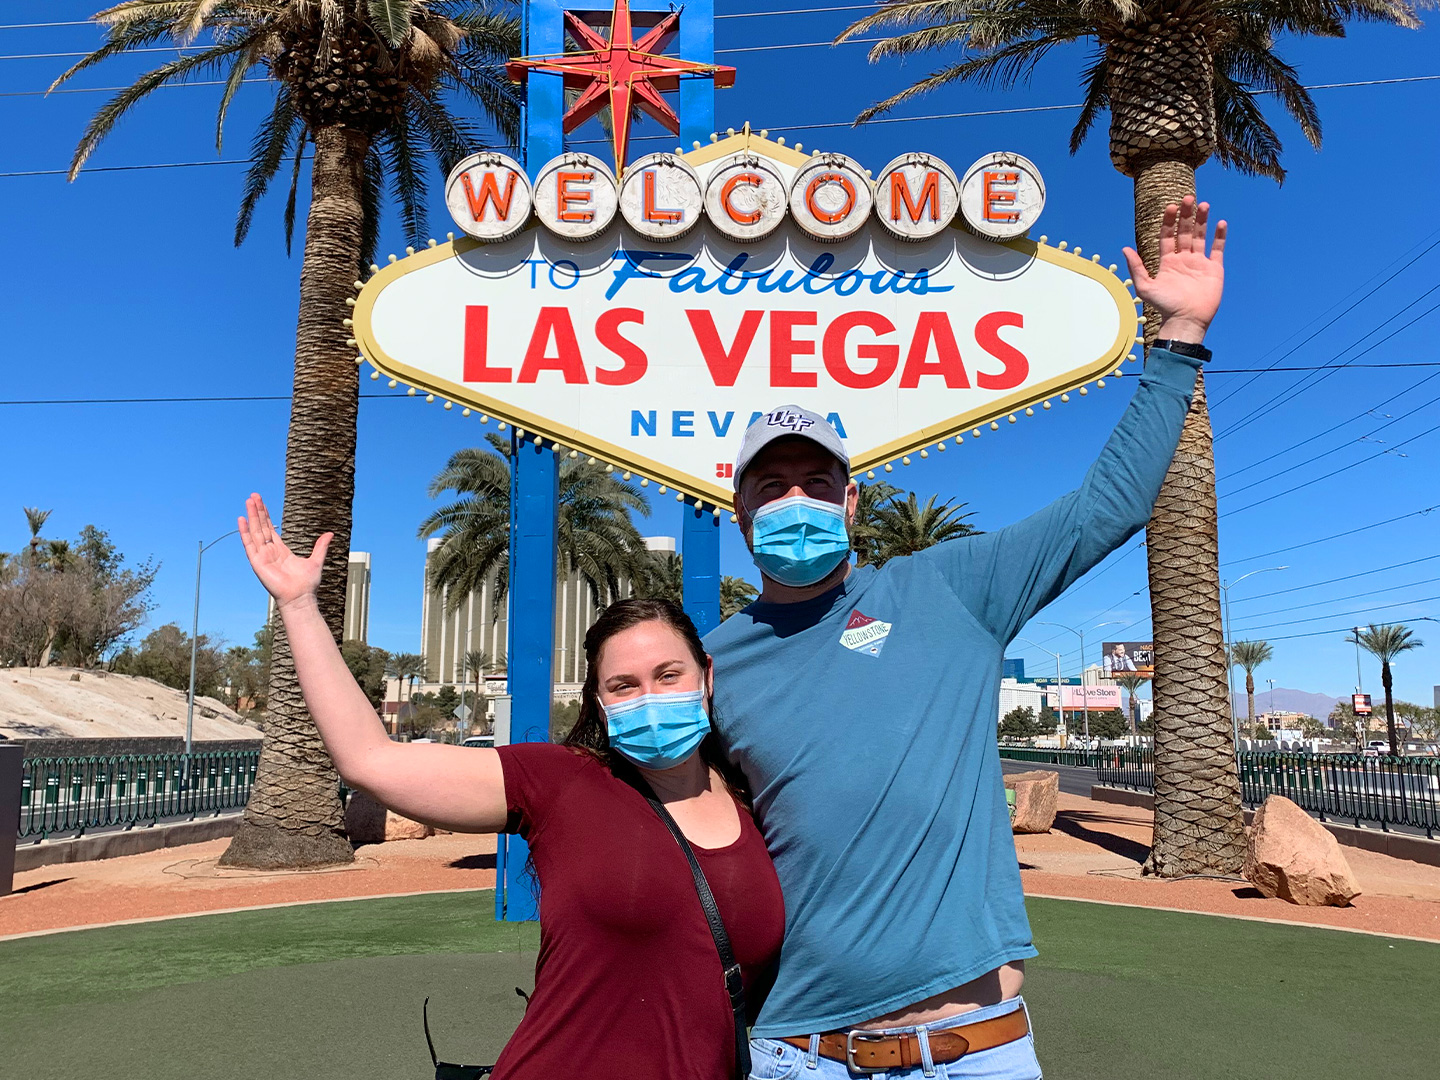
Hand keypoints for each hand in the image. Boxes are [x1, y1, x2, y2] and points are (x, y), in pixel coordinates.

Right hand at [238, 493, 330, 612]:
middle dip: (258, 511)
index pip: (270, 529)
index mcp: (281, 550)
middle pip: (262, 527)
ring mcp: (262, 556)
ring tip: (248, 501)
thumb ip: (321, 546)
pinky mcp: (257, 562)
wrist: (300, 598)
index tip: (262, 502)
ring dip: (252, 516)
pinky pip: (249, 545)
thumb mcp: (316, 560)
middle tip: (254, 495)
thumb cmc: (307, 584)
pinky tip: (242, 520)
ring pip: (255, 532)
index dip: (266, 516)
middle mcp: (269, 552)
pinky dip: (245, 532)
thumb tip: (330, 534)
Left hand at [1122, 196, 1225, 342]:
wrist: (1186, 320)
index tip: (1171, 207)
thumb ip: (1136, 267)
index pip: (1167, 236)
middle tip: (1188, 198)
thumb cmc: (1164, 306)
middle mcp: (1183, 260)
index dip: (1168, 222)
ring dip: (1202, 220)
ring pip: (1201, 236)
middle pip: (1185, 232)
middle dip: (1186, 215)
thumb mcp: (1146, 286)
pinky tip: (1220, 222)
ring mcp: (1199, 263)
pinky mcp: (1214, 269)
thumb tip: (1124, 248)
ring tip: (1203, 204)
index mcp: (1167, 262)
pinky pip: (1217, 249)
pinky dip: (1219, 236)